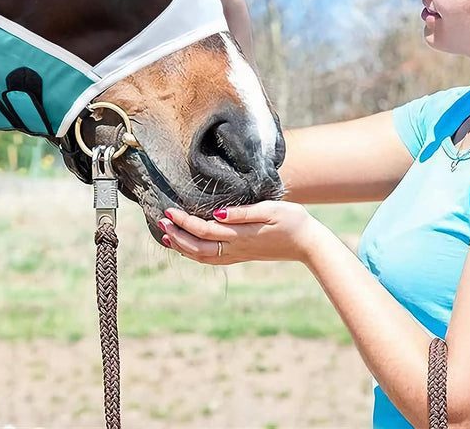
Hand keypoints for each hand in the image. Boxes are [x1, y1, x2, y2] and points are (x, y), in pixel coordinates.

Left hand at [158, 202, 318, 264]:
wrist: (308, 244)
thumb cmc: (292, 221)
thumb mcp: (270, 210)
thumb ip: (243, 213)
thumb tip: (217, 214)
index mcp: (240, 236)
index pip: (203, 230)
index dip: (184, 221)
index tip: (169, 210)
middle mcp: (235, 248)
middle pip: (197, 247)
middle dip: (177, 235)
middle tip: (160, 220)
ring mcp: (237, 254)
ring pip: (202, 256)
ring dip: (182, 246)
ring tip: (167, 234)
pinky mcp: (241, 255)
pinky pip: (211, 258)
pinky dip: (194, 253)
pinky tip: (188, 246)